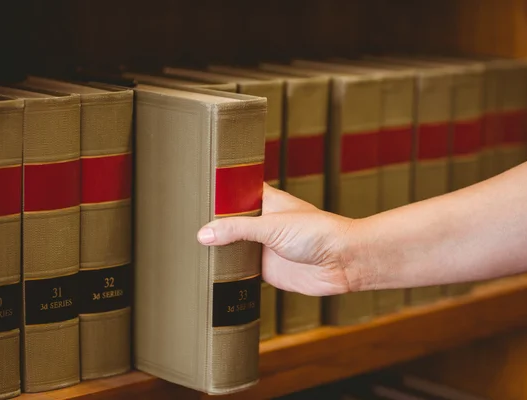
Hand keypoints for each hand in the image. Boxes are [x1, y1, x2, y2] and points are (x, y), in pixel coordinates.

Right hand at [197, 183, 367, 295]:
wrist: (342, 262)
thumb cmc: (319, 232)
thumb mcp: (272, 225)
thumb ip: (237, 229)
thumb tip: (205, 234)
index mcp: (265, 201)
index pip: (235, 192)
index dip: (217, 193)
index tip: (194, 193)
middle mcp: (262, 223)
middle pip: (229, 223)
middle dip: (212, 225)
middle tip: (184, 224)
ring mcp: (263, 247)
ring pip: (233, 247)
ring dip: (219, 250)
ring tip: (190, 248)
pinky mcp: (266, 269)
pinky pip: (241, 270)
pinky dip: (228, 272)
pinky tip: (211, 271)